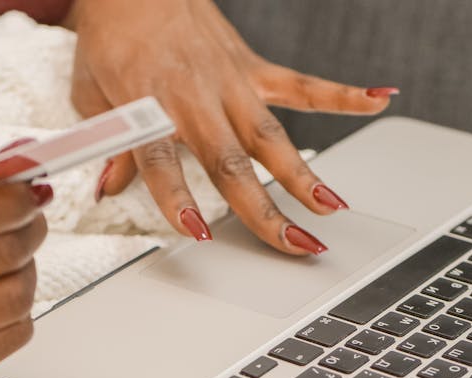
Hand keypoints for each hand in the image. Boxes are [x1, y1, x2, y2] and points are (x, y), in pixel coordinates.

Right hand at [0, 150, 49, 377]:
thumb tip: (23, 167)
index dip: (14, 204)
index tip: (32, 194)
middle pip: (0, 260)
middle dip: (30, 232)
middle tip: (30, 222)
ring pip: (14, 300)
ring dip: (27, 272)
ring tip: (9, 261)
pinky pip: (14, 338)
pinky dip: (20, 313)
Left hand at [69, 0, 396, 254]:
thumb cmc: (112, 38)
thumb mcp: (93, 95)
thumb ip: (113, 147)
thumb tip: (110, 190)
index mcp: (148, 106)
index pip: (161, 162)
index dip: (179, 198)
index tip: (198, 232)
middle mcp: (194, 97)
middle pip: (230, 162)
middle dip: (264, 208)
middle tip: (293, 243)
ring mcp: (229, 83)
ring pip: (271, 136)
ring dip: (303, 174)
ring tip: (332, 207)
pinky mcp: (253, 69)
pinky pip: (302, 86)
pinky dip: (341, 94)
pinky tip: (378, 99)